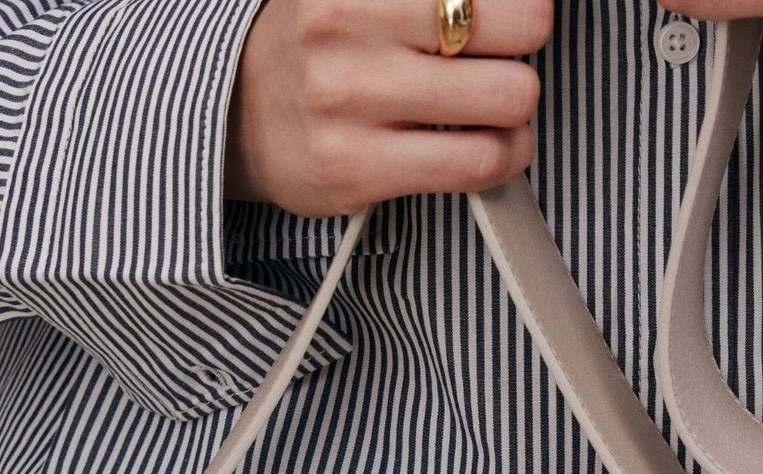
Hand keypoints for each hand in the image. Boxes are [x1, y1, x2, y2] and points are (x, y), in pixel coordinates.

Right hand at [225, 0, 552, 215]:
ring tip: (496, 111)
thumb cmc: (318, 47)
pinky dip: (505, 158)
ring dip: (518, 111)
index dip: (520, 3)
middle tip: (501, 59)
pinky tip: (492, 149)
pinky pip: (477, 164)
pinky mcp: (358, 169)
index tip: (509, 18)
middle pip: (518, 24)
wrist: (235, 117)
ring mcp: (350, 101)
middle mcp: (348, 27)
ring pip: (508, 98)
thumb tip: (527, 6)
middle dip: (524, 46)